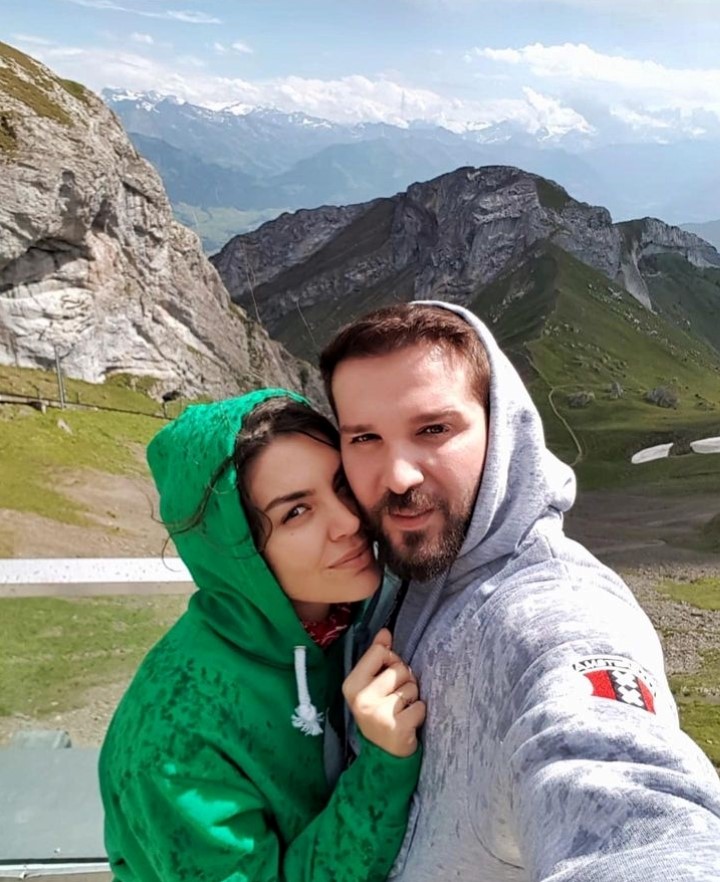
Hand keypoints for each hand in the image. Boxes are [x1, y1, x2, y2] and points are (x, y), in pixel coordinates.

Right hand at [343, 628, 425, 757]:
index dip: (390, 660)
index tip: (386, 677)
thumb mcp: (370, 684)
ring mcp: (379, 714)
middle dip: (404, 680)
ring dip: (412, 697)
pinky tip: (408, 722)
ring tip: (401, 710)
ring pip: (411, 686)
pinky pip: (420, 706)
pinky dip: (419, 712)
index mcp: (351, 684)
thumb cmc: (379, 711)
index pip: (380, 651)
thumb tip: (385, 632)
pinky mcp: (397, 727)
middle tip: (395, 698)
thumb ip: (377, 656)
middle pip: (399, 668)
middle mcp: (361, 699)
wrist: (383, 754)